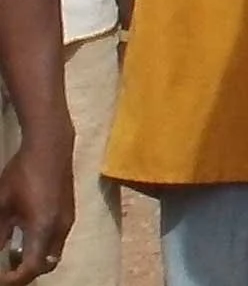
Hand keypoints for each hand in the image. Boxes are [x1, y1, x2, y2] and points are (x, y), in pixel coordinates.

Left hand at [0, 120, 72, 284]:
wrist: (51, 148)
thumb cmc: (23, 173)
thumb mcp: (3, 204)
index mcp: (43, 228)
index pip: (32, 268)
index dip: (14, 279)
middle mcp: (60, 228)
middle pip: (46, 264)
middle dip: (25, 273)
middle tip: (4, 272)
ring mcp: (67, 220)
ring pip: (53, 253)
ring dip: (34, 260)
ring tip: (11, 257)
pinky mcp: (68, 213)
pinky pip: (56, 241)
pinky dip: (41, 248)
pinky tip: (24, 238)